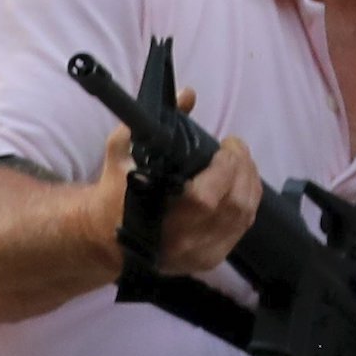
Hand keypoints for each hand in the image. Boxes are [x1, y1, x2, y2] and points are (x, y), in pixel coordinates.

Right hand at [94, 88, 261, 275]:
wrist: (104, 237)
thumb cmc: (113, 192)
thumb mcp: (122, 152)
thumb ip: (151, 123)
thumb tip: (188, 95)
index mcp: (155, 218)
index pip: (207, 197)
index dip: (226, 167)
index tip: (225, 145)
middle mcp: (181, 242)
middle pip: (234, 206)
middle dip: (243, 169)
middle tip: (235, 148)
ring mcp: (198, 256)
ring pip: (243, 218)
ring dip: (250, 184)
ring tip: (241, 162)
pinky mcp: (209, 261)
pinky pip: (241, 230)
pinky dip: (248, 202)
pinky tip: (242, 184)